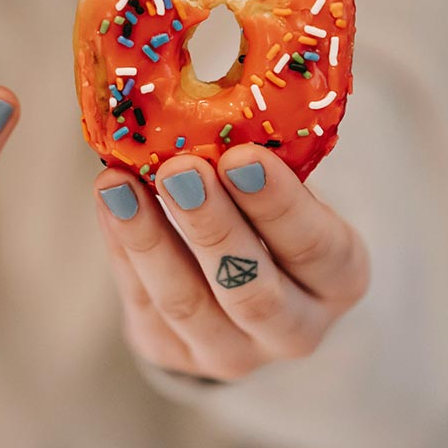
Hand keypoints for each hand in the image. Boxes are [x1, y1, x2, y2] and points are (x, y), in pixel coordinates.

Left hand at [93, 145, 369, 380]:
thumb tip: (211, 92)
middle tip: (180, 169)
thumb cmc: (267, 213)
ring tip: (119, 183)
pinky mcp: (172, 354)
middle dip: (212, 226)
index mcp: (338, 279)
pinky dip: (121, 246)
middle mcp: (295, 329)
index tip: (242, 156)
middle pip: (252, 289)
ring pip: (187, 303)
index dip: (280, 205)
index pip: (317, 248)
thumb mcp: (285, 189)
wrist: (240, 284)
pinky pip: (142, 300)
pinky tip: (109, 199)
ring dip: (149, 238)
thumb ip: (261, 160)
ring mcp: (232, 352)